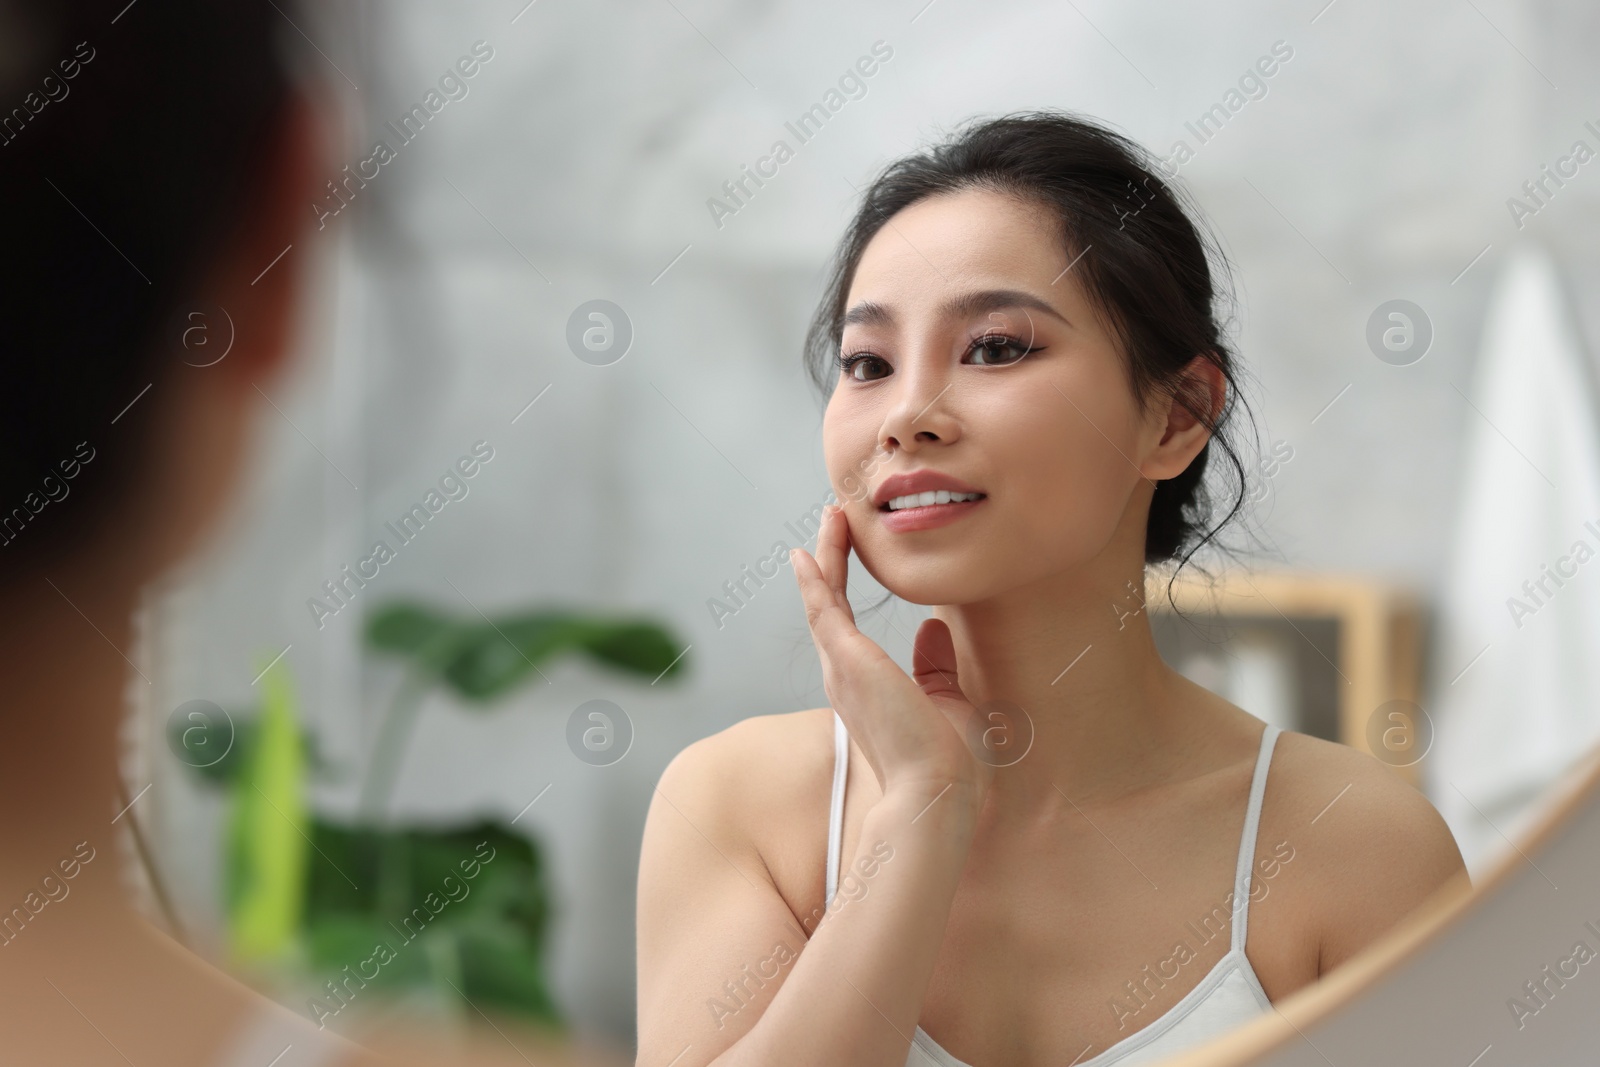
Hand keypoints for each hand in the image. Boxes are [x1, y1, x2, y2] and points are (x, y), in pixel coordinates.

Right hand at [790, 504, 991, 813]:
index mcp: (864, 688)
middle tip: (834, 521)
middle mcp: (844, 676)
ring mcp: (841, 668)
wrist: (937, 790)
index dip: (842, 590)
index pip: (846, 629)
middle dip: (831, 560)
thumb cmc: (946, 759)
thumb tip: (932, 628)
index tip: (846, 555)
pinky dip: (816, 577)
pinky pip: (824, 607)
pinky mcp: (847, 659)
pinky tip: (810, 550)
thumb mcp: (948, 700)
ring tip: (833, 515)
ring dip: (828, 554)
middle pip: (828, 605)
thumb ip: (935, 665)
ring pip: (825, 598)